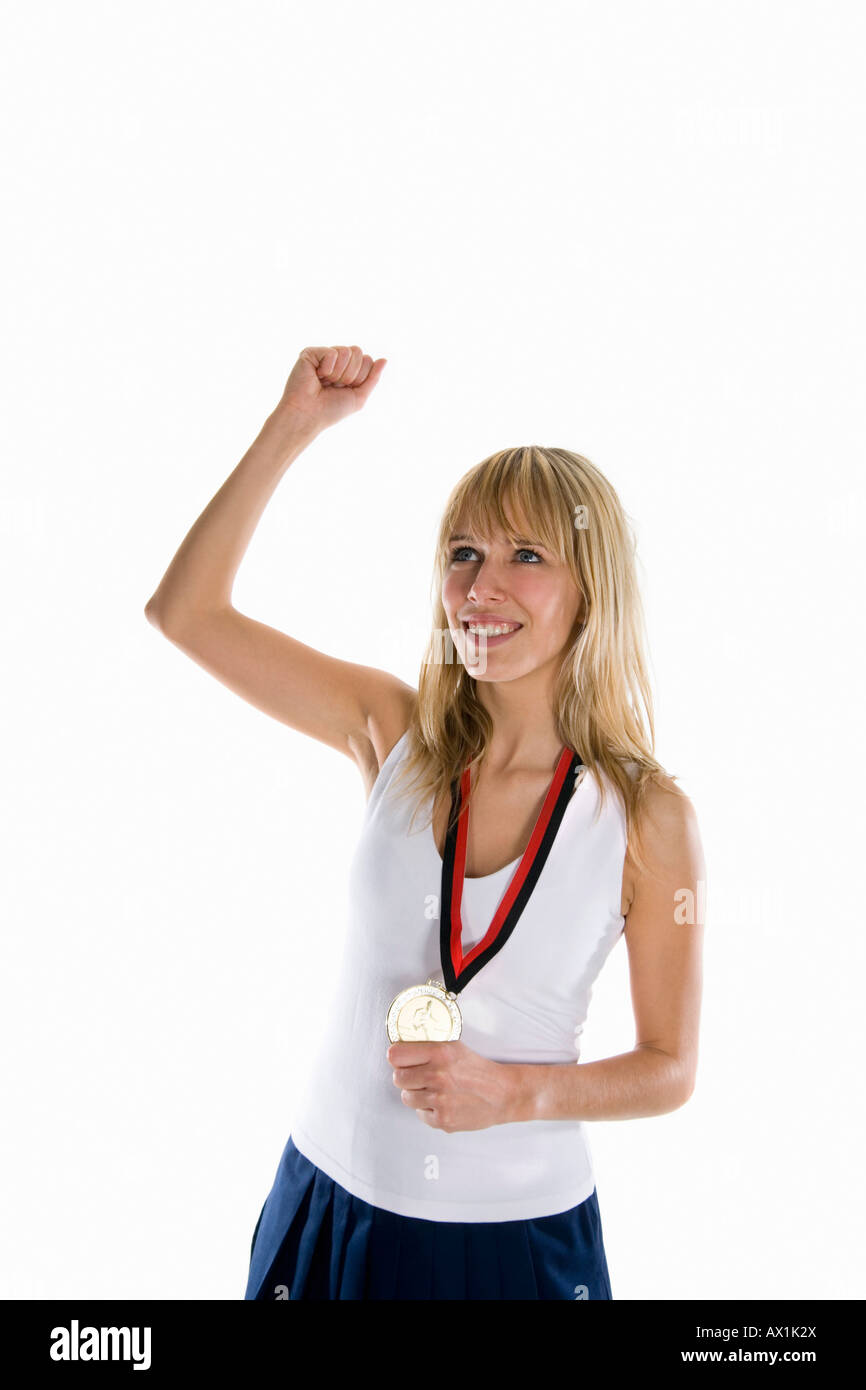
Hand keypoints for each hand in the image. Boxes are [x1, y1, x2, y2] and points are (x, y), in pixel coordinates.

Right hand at [272, 345, 385, 436]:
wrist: (308, 415)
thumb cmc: (331, 410)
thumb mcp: (359, 396)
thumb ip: (373, 378)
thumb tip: (384, 359)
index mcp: (348, 369)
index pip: (367, 360)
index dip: (360, 377)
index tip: (346, 390)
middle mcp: (337, 360)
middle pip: (358, 352)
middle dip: (351, 374)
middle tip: (335, 386)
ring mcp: (323, 355)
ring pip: (347, 351)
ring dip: (339, 373)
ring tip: (325, 382)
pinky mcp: (310, 353)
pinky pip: (332, 352)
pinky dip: (327, 368)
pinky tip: (317, 376)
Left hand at [386, 1039, 518, 1131]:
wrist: (503, 1094)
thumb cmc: (479, 1070)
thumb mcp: (454, 1048)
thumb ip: (428, 1049)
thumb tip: (398, 1053)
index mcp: (439, 1052)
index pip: (395, 1055)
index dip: (398, 1058)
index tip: (402, 1060)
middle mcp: (438, 1075)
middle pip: (397, 1078)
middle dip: (407, 1078)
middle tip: (420, 1077)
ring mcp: (440, 1099)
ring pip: (407, 1098)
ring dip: (416, 1095)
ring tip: (434, 1090)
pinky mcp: (443, 1119)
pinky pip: (420, 1115)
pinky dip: (429, 1110)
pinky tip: (443, 1103)